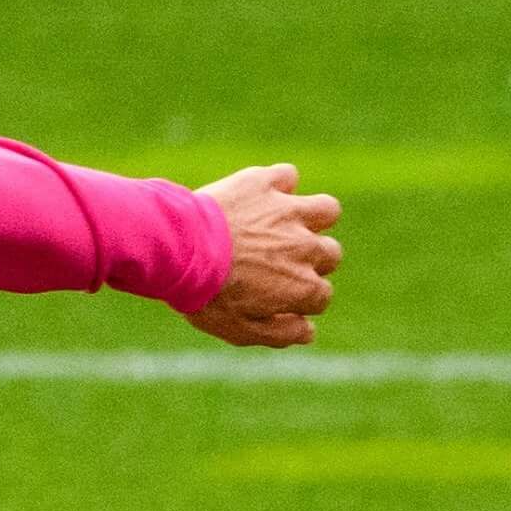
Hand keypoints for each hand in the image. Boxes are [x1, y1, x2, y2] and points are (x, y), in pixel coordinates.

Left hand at [188, 165, 342, 347]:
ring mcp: (288, 212)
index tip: (276, 296)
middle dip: (311, 260)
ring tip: (287, 225)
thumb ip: (281, 334)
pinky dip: (279, 184)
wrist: (179, 250)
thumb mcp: (241, 330)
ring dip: (313, 218)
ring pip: (327, 210)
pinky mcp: (266, 184)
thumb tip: (309, 331)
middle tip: (277, 261)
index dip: (300, 298)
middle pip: (330, 254)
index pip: (321, 295)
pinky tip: (260, 197)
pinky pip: (288, 175)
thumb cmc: (207, 296)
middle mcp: (305, 247)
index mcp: (303, 286)